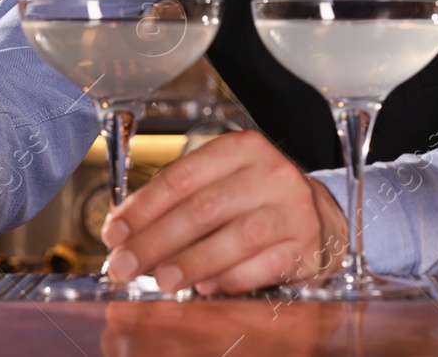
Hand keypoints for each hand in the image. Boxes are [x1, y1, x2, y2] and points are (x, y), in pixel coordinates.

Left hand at [99, 130, 348, 295]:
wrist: (322, 218)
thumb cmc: (258, 201)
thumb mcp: (223, 184)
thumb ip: (179, 201)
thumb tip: (126, 232)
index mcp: (242, 149)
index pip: (183, 176)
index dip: (143, 207)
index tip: (115, 232)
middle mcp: (270, 173)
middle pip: (203, 208)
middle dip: (156, 240)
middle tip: (125, 265)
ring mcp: (292, 209)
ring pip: (234, 238)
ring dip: (191, 262)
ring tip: (161, 280)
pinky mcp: (306, 246)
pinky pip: (263, 265)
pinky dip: (230, 279)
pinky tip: (206, 287)